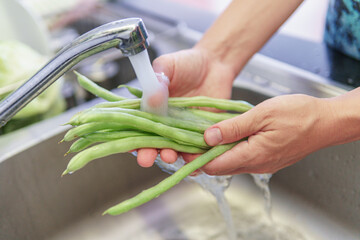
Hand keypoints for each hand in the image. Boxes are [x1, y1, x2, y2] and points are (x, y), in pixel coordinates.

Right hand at [136, 47, 235, 166]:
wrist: (215, 64)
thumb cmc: (187, 63)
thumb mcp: (168, 65)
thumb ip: (158, 78)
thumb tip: (152, 97)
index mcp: (150, 108)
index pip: (135, 127)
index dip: (130, 138)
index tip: (129, 146)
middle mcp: (164, 123)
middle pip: (151, 143)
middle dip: (147, 154)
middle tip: (146, 158)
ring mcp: (182, 130)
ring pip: (173, 149)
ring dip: (169, 156)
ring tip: (170, 156)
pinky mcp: (201, 133)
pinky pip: (197, 149)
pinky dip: (194, 156)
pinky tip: (193, 158)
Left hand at [197, 94, 335, 174]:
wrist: (326, 121)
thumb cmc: (299, 114)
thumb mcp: (261, 115)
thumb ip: (233, 128)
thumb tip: (208, 137)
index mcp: (252, 155)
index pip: (213, 166)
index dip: (195, 158)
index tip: (182, 147)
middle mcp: (255, 165)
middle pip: (219, 167)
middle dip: (202, 156)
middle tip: (189, 138)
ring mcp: (262, 163)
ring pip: (230, 163)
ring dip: (215, 152)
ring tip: (204, 134)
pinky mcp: (267, 159)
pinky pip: (241, 158)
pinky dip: (229, 150)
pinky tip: (225, 135)